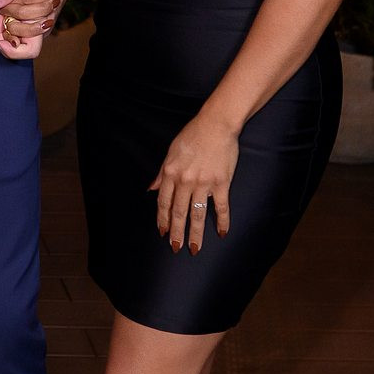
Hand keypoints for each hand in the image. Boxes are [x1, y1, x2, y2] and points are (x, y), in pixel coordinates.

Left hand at [0, 0, 72, 56]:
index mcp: (43, 20)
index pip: (28, 50)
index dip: (10, 45)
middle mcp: (39, 27)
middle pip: (14, 42)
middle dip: (3, 26)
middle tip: (0, 9)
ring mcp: (33, 24)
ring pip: (11, 36)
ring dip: (2, 22)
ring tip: (2, 5)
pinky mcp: (26, 19)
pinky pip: (11, 28)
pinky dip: (3, 18)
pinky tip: (3, 4)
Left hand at [151, 115, 238, 253]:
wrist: (215, 125)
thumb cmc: (192, 136)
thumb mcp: (170, 153)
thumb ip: (162, 174)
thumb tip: (151, 189)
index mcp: (171, 173)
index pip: (164, 202)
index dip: (163, 219)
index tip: (163, 233)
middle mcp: (185, 180)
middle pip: (179, 212)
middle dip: (176, 232)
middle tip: (176, 248)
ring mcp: (204, 183)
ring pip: (198, 214)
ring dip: (195, 233)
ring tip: (194, 248)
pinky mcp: (222, 183)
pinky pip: (221, 207)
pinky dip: (222, 221)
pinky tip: (221, 233)